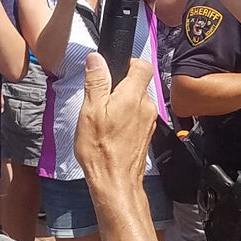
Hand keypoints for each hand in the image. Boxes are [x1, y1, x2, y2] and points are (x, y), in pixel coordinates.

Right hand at [75, 53, 155, 192]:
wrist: (115, 182)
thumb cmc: (101, 150)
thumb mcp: (90, 111)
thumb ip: (97, 82)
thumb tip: (97, 58)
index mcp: (133, 95)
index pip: (143, 65)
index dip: (128, 63)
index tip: (112, 71)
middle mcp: (146, 105)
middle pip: (138, 83)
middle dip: (120, 86)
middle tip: (101, 99)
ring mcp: (149, 120)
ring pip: (137, 100)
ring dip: (122, 103)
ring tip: (104, 117)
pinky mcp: (147, 133)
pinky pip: (138, 116)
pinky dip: (126, 117)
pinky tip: (112, 130)